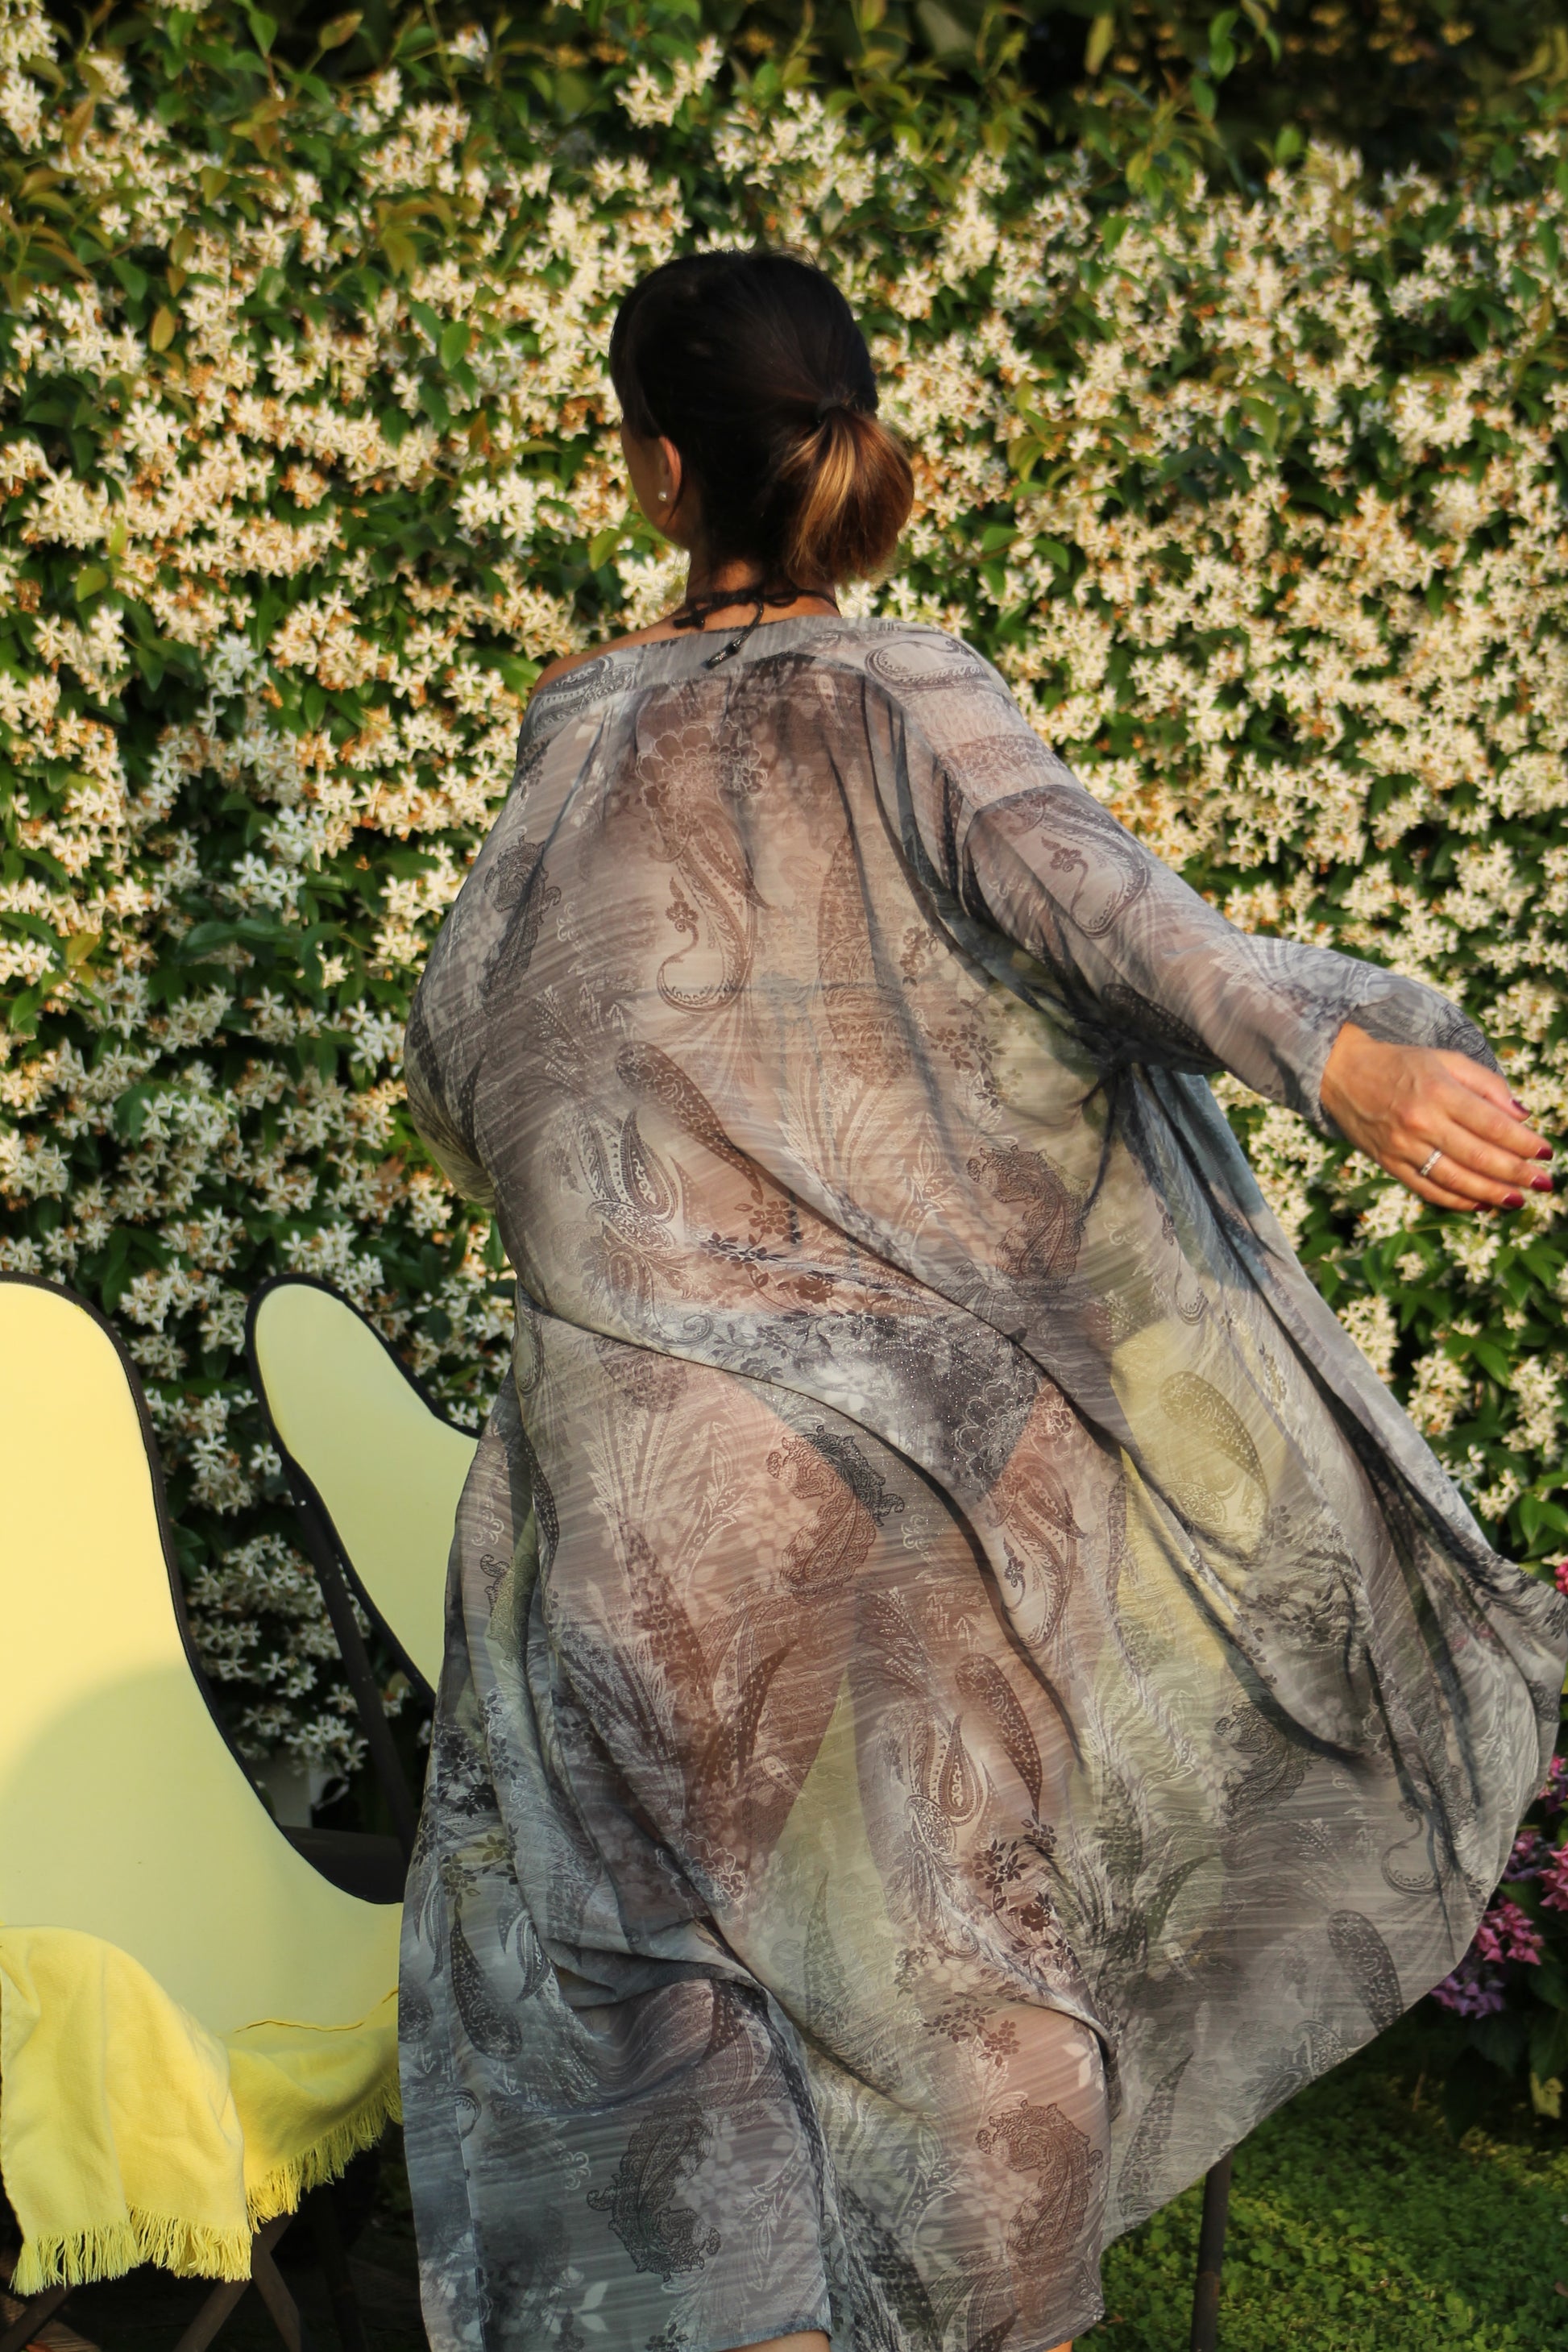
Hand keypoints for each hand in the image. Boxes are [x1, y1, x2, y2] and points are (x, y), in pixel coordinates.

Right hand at [1320, 1022, 1552, 1211]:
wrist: (1340, 1073)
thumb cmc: (1400, 1063)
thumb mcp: (1445, 1060)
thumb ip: (1486, 1084)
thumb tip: (1522, 1115)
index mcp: (1439, 1092)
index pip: (1492, 1124)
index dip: (1523, 1143)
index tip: (1546, 1152)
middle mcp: (1421, 1122)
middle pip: (1479, 1157)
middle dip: (1516, 1173)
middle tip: (1544, 1183)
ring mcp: (1403, 1147)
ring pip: (1455, 1180)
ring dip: (1492, 1193)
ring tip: (1518, 1199)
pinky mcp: (1389, 1164)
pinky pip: (1428, 1190)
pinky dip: (1457, 1201)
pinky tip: (1481, 1204)